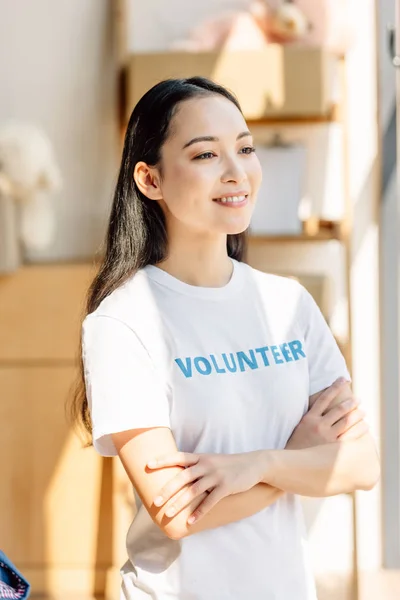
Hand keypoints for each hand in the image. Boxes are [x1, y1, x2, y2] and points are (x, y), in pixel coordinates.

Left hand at [147, 451, 262, 524]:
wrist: (253, 464)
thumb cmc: (228, 465)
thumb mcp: (211, 461)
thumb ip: (196, 467)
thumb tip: (177, 478)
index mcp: (200, 458)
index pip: (178, 456)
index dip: (163, 460)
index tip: (148, 465)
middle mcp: (206, 465)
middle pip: (183, 476)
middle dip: (168, 489)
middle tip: (155, 501)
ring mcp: (216, 476)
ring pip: (194, 491)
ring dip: (180, 503)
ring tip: (169, 514)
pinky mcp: (226, 487)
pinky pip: (210, 501)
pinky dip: (200, 512)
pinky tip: (191, 521)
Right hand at [286, 378, 367, 449]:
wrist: (292, 462)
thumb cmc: (296, 443)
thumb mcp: (299, 426)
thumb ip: (310, 416)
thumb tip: (319, 405)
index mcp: (309, 418)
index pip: (325, 398)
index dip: (335, 387)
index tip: (343, 379)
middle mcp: (319, 425)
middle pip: (339, 409)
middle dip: (351, 403)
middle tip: (358, 400)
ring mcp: (327, 437)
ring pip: (347, 422)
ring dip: (357, 415)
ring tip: (363, 412)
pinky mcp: (334, 449)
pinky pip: (350, 437)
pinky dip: (359, 430)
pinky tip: (365, 426)